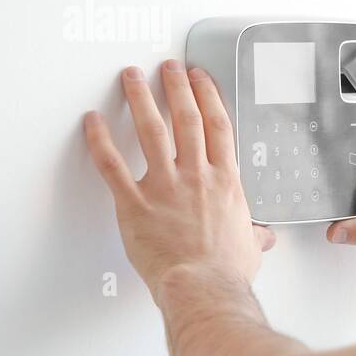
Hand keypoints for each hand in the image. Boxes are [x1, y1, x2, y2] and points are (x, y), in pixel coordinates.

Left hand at [84, 61, 275, 302]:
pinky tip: (93, 122)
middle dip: (175, 87)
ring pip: (151, 131)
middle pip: (185, 118)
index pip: (217, 126)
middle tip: (167, 68)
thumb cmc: (225, 271)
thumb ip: (255, 236)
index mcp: (225, 182)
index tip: (200, 79)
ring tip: (131, 78)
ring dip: (140, 99)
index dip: (208, 97)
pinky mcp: (134, 203)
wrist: (204, 287)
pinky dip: (100, 140)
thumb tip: (263, 238)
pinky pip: (112, 165)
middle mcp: (196, 176)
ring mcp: (164, 187)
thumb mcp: (250, 248)